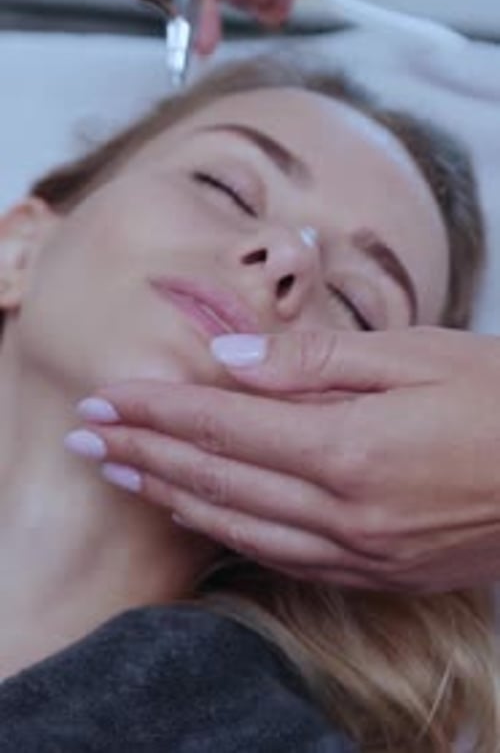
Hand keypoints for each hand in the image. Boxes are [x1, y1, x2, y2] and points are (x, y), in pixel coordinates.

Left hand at [70, 327, 499, 591]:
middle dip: (144, 452)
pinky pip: (282, 557)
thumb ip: (315, 360)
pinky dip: (229, 533)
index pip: (223, 426)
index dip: (157, 409)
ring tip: (122, 474)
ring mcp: (360, 551)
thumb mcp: (417, 355)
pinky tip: (201, 516)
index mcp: (349, 447)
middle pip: (217, 478)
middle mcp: (344, 511)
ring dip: (172, 497)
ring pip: (239, 525)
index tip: (107, 395)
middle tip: (87, 434)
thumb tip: (231, 359)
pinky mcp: (377, 571)